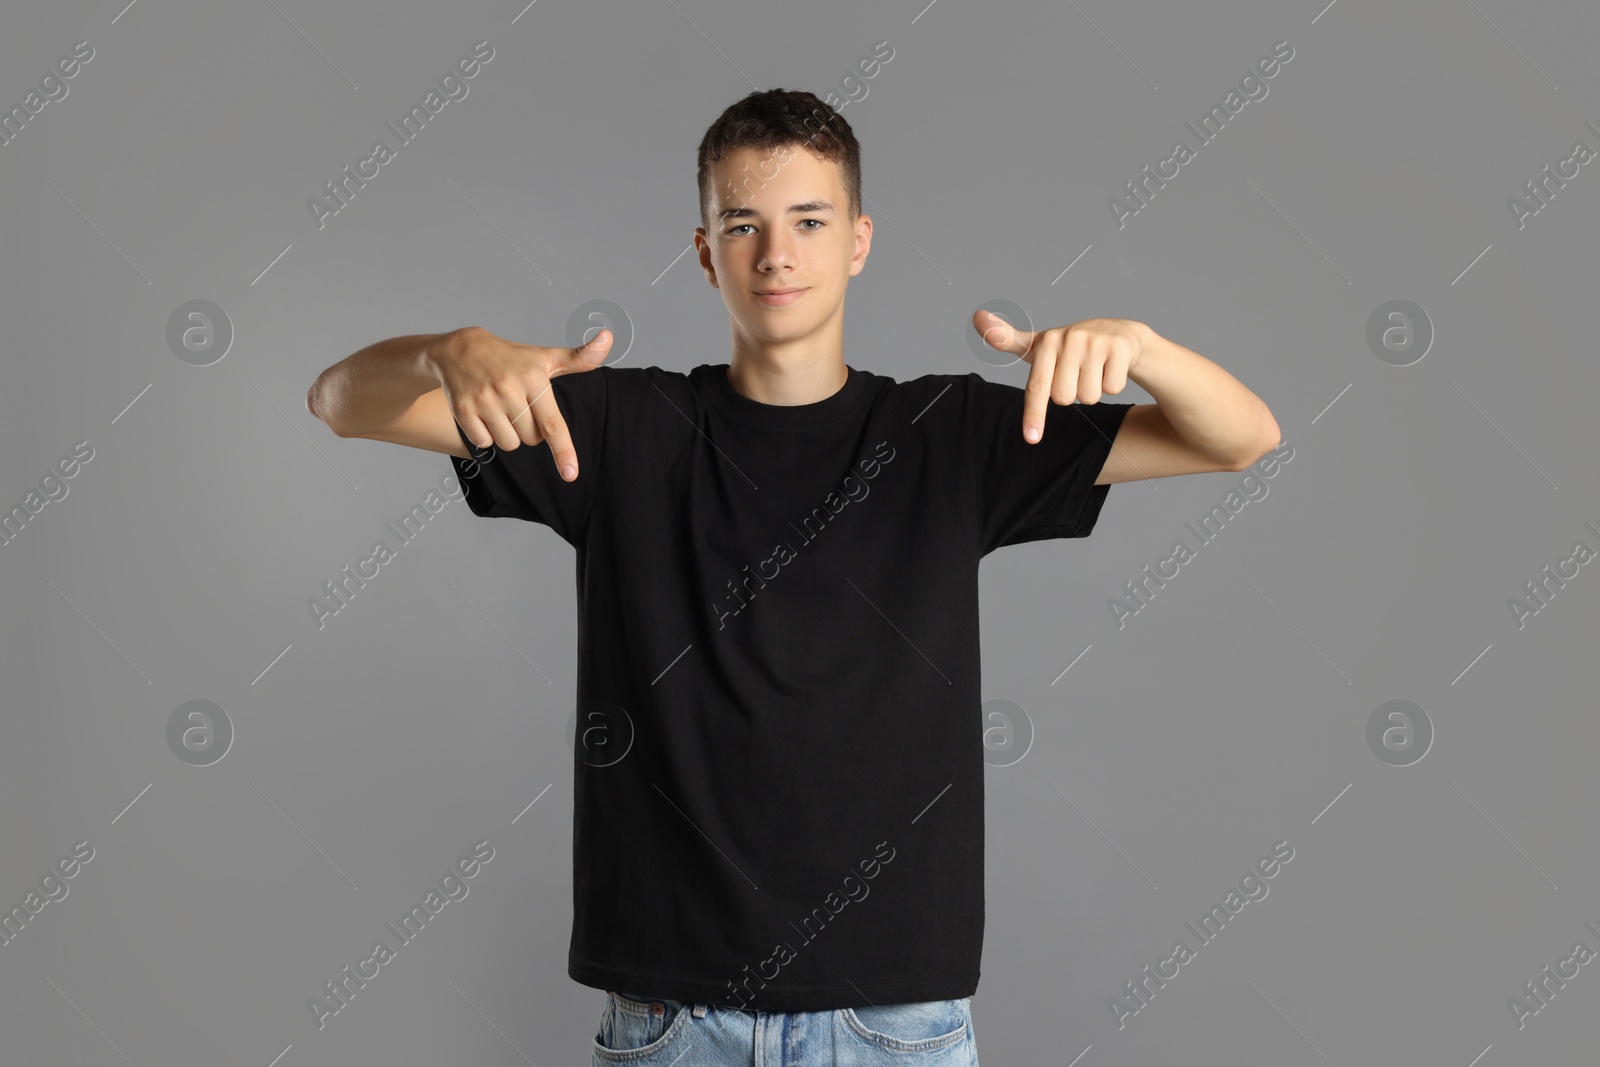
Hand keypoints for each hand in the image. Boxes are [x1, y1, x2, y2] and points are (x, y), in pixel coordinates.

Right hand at [431, 324, 610, 480]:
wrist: (461, 349)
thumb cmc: (512, 359)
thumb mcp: (545, 357)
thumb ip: (580, 358)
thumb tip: (608, 337)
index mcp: (533, 378)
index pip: (552, 424)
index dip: (563, 451)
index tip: (571, 474)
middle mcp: (508, 389)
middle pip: (531, 439)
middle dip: (529, 429)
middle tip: (519, 405)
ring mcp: (484, 400)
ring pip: (509, 444)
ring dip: (508, 434)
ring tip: (501, 409)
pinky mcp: (463, 410)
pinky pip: (484, 443)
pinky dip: (486, 435)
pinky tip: (483, 412)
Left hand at [973, 310, 1147, 442]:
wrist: (1120, 333)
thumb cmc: (1070, 347)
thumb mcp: (1039, 343)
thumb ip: (1006, 338)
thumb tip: (976, 316)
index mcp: (1047, 342)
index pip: (1037, 387)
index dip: (1034, 415)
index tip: (1032, 439)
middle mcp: (1069, 338)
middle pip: (1064, 398)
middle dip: (1072, 393)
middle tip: (1077, 373)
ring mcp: (1095, 341)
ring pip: (1089, 397)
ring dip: (1093, 390)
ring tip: (1094, 369)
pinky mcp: (1119, 348)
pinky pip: (1112, 389)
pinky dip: (1113, 384)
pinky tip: (1111, 367)